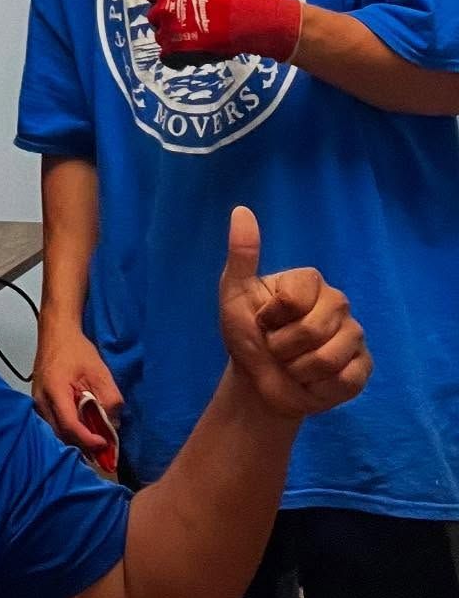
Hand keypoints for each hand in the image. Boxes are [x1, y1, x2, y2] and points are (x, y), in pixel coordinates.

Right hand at [32, 320, 123, 454]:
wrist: (56, 333)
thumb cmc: (76, 349)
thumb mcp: (100, 372)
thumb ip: (110, 400)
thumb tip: (113, 425)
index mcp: (55, 391)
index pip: (70, 426)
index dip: (88, 439)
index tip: (105, 443)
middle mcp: (41, 400)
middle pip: (62, 434)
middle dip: (83, 445)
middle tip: (104, 448)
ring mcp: (37, 402)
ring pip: (56, 431)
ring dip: (76, 439)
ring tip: (95, 440)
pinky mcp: (39, 402)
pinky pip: (53, 423)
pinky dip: (69, 430)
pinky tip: (83, 429)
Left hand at [143, 0, 300, 67]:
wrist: (253, 18)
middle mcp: (163, 9)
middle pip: (155, 15)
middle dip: (171, 16)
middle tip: (197, 15)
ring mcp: (170, 33)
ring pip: (161, 35)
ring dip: (175, 35)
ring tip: (200, 30)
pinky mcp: (178, 53)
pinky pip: (166, 56)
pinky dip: (177, 55)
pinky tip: (194, 47)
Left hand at [218, 206, 370, 418]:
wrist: (258, 383)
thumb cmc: (246, 335)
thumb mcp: (234, 294)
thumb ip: (242, 254)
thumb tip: (241, 209)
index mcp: (308, 281)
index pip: (295, 298)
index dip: (271, 317)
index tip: (262, 320)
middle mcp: (337, 302)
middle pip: (313, 329)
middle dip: (282, 347)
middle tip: (275, 348)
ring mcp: (354, 335)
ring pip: (329, 358)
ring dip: (297, 370)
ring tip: (291, 365)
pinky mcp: (363, 367)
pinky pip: (345, 379)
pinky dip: (317, 387)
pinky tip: (310, 381)